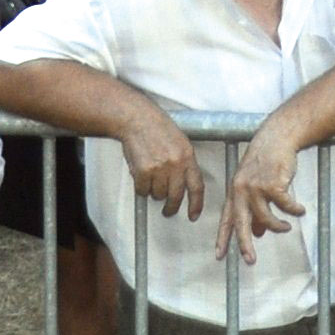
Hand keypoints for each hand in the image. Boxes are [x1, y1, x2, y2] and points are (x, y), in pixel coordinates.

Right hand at [118, 107, 211, 222]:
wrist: (137, 119)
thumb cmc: (158, 128)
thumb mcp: (181, 143)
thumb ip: (184, 163)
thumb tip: (183, 186)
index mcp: (188, 156)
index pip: (197, 186)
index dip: (196, 204)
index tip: (193, 215)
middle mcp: (176, 164)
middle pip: (176, 196)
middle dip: (171, 207)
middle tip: (168, 210)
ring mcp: (159, 168)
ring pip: (158, 195)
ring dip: (154, 192)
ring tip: (151, 178)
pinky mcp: (144, 171)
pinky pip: (143, 191)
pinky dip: (141, 187)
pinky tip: (141, 175)